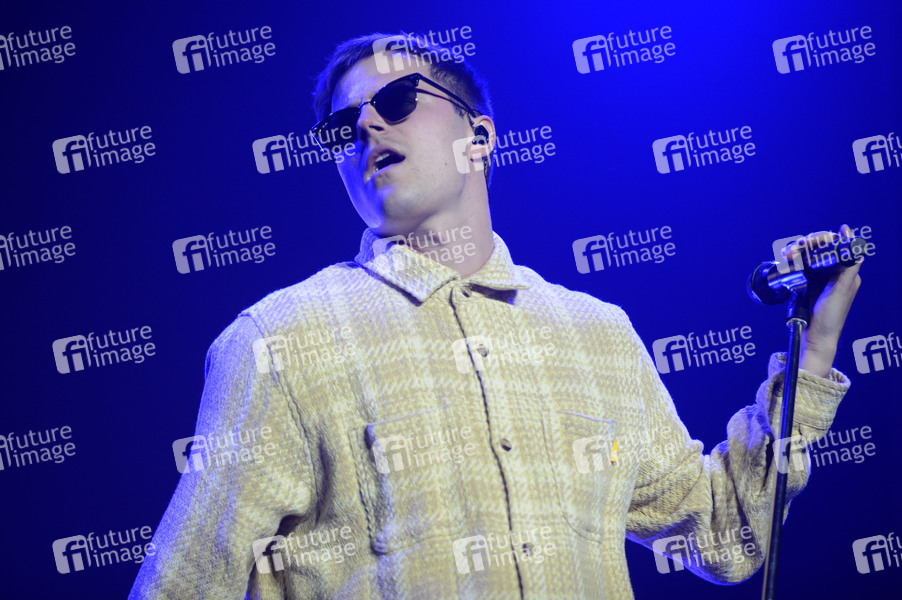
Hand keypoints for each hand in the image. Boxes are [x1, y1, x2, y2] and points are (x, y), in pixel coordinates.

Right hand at [781, 225, 863, 377]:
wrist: (815, 336)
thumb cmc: (831, 316)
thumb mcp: (843, 289)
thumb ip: (850, 264)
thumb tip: (850, 236)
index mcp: (845, 271)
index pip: (835, 245)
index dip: (822, 239)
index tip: (810, 241)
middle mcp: (833, 271)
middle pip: (819, 248)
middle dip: (805, 245)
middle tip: (792, 250)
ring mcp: (819, 277)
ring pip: (807, 255)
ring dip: (796, 251)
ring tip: (786, 254)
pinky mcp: (807, 283)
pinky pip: (800, 266)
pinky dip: (792, 261)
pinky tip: (786, 261)